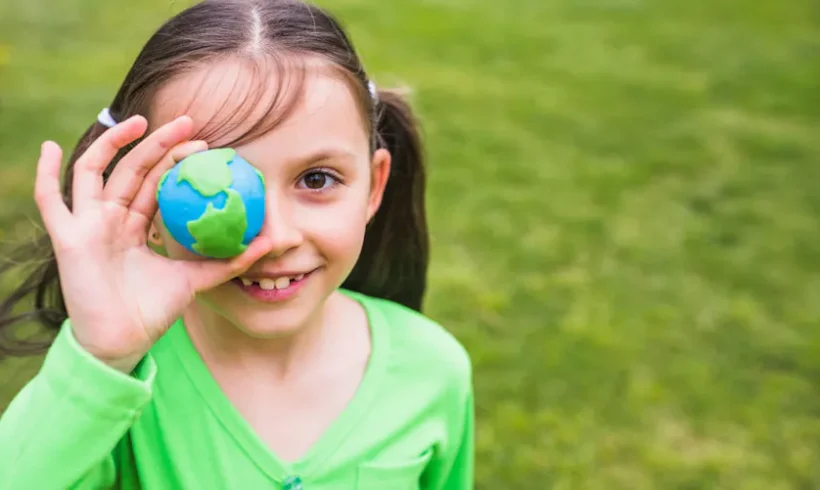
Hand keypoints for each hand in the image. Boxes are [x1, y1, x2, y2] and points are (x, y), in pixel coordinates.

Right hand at [34, 115, 270, 372]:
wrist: (124, 342)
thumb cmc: (153, 311)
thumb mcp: (196, 279)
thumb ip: (228, 261)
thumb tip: (270, 242)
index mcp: (136, 224)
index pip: (156, 181)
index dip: (176, 159)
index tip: (205, 144)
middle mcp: (110, 218)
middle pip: (132, 169)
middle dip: (158, 143)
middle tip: (188, 122)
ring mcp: (87, 224)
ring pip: (95, 171)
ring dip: (113, 143)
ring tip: (140, 121)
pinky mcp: (68, 238)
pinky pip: (50, 201)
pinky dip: (46, 173)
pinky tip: (51, 147)